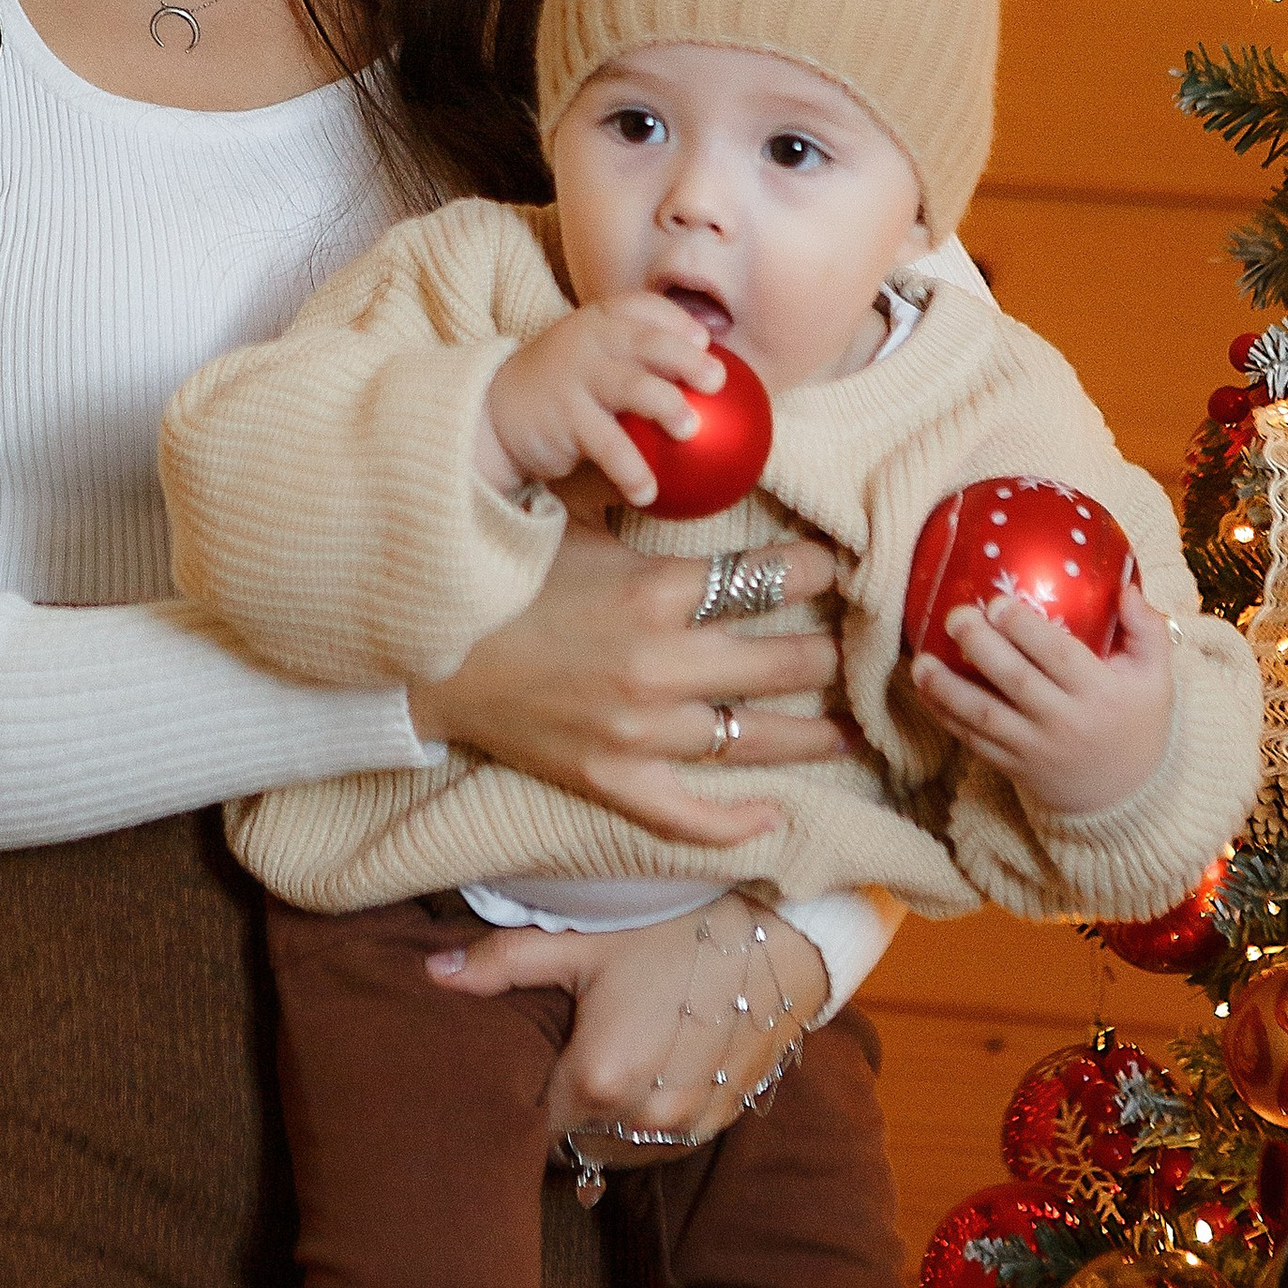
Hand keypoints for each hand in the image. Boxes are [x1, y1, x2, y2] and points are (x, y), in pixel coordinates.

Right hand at [405, 522, 845, 846]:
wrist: (430, 655)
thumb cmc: (506, 582)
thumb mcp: (579, 525)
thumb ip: (644, 506)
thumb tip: (694, 466)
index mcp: (655, 591)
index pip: (768, 578)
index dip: (815, 570)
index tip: (839, 569)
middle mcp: (659, 665)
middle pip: (782, 662)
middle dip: (829, 654)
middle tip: (858, 650)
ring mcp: (638, 731)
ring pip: (755, 738)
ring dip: (815, 736)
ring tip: (853, 732)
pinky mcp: (611, 779)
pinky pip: (688, 815)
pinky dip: (735, 822)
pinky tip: (773, 815)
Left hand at [425, 894, 831, 1153]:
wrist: (781, 937)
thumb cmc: (677, 933)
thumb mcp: (583, 942)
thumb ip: (501, 964)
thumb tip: (430, 971)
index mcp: (597, 1079)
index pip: (535, 1118)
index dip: (525, 1094)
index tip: (526, 1064)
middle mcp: (642, 1119)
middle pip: (576, 1136)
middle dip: (566, 1105)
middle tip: (565, 1056)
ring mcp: (686, 1129)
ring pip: (619, 1144)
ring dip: (608, 1118)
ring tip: (610, 1062)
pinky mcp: (719, 1124)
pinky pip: (663, 1140)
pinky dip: (650, 1118)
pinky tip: (652, 1070)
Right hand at [482, 295, 722, 505]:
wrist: (494, 414)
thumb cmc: (564, 387)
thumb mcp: (591, 358)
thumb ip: (637, 361)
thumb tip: (712, 387)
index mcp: (599, 320)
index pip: (642, 308)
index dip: (677, 320)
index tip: (706, 340)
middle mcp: (588, 340)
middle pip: (645, 341)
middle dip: (686, 357)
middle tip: (717, 381)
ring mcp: (575, 376)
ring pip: (630, 386)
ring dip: (666, 405)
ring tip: (690, 430)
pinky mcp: (564, 417)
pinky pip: (606, 445)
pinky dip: (631, 470)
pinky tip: (649, 494)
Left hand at [907, 581, 1174, 814]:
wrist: (1127, 794)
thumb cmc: (1137, 720)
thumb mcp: (1155, 676)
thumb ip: (1146, 629)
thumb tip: (1124, 587)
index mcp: (1101, 693)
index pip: (1060, 656)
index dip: (1026, 629)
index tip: (997, 602)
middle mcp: (1065, 722)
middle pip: (1015, 681)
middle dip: (980, 646)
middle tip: (955, 615)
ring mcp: (1035, 747)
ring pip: (985, 716)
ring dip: (948, 687)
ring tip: (921, 660)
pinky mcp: (1014, 766)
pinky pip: (974, 740)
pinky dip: (945, 716)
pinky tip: (924, 690)